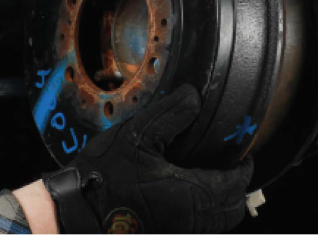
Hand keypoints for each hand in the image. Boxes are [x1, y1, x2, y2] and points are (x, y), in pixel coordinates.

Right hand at [42, 85, 253, 232]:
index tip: (243, 156)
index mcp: (191, 195)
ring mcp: (176, 233)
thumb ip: (170, 115)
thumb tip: (194, 97)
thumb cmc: (101, 181)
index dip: (244, 168)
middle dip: (236, 188)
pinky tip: (182, 196)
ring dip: (219, 203)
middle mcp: (190, 222)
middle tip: (229, 168)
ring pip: (215, 224)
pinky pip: (195, 229)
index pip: (235, 184)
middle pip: (232, 210)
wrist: (73, 217)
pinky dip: (201, 214)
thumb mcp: (135, 136)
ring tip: (208, 180)